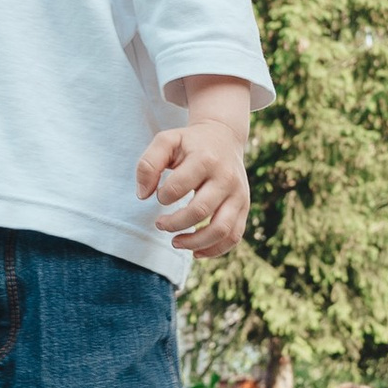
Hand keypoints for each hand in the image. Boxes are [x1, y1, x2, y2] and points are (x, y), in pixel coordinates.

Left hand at [136, 112, 248, 257]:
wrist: (224, 136)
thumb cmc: (190, 142)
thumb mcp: (166, 141)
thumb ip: (148, 164)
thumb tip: (143, 195)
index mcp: (205, 159)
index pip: (178, 188)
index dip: (162, 196)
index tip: (158, 196)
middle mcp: (226, 178)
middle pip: (199, 211)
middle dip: (174, 224)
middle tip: (160, 223)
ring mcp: (238, 194)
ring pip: (221, 230)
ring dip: (195, 242)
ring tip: (175, 242)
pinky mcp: (244, 207)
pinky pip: (233, 236)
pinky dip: (214, 250)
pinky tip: (195, 251)